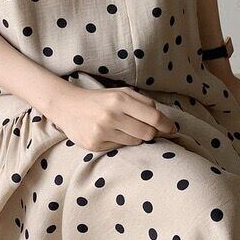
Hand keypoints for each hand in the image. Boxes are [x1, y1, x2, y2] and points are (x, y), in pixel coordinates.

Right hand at [46, 82, 177, 151]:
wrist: (67, 106)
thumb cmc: (99, 99)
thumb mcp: (121, 92)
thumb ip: (143, 102)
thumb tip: (163, 120)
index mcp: (120, 99)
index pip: (154, 118)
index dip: (167, 125)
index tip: (172, 129)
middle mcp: (111, 115)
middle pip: (147, 133)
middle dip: (152, 132)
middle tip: (148, 129)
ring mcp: (102, 131)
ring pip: (135, 141)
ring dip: (136, 137)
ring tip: (124, 128)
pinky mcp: (95, 144)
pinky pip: (120, 147)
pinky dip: (120, 142)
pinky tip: (110, 133)